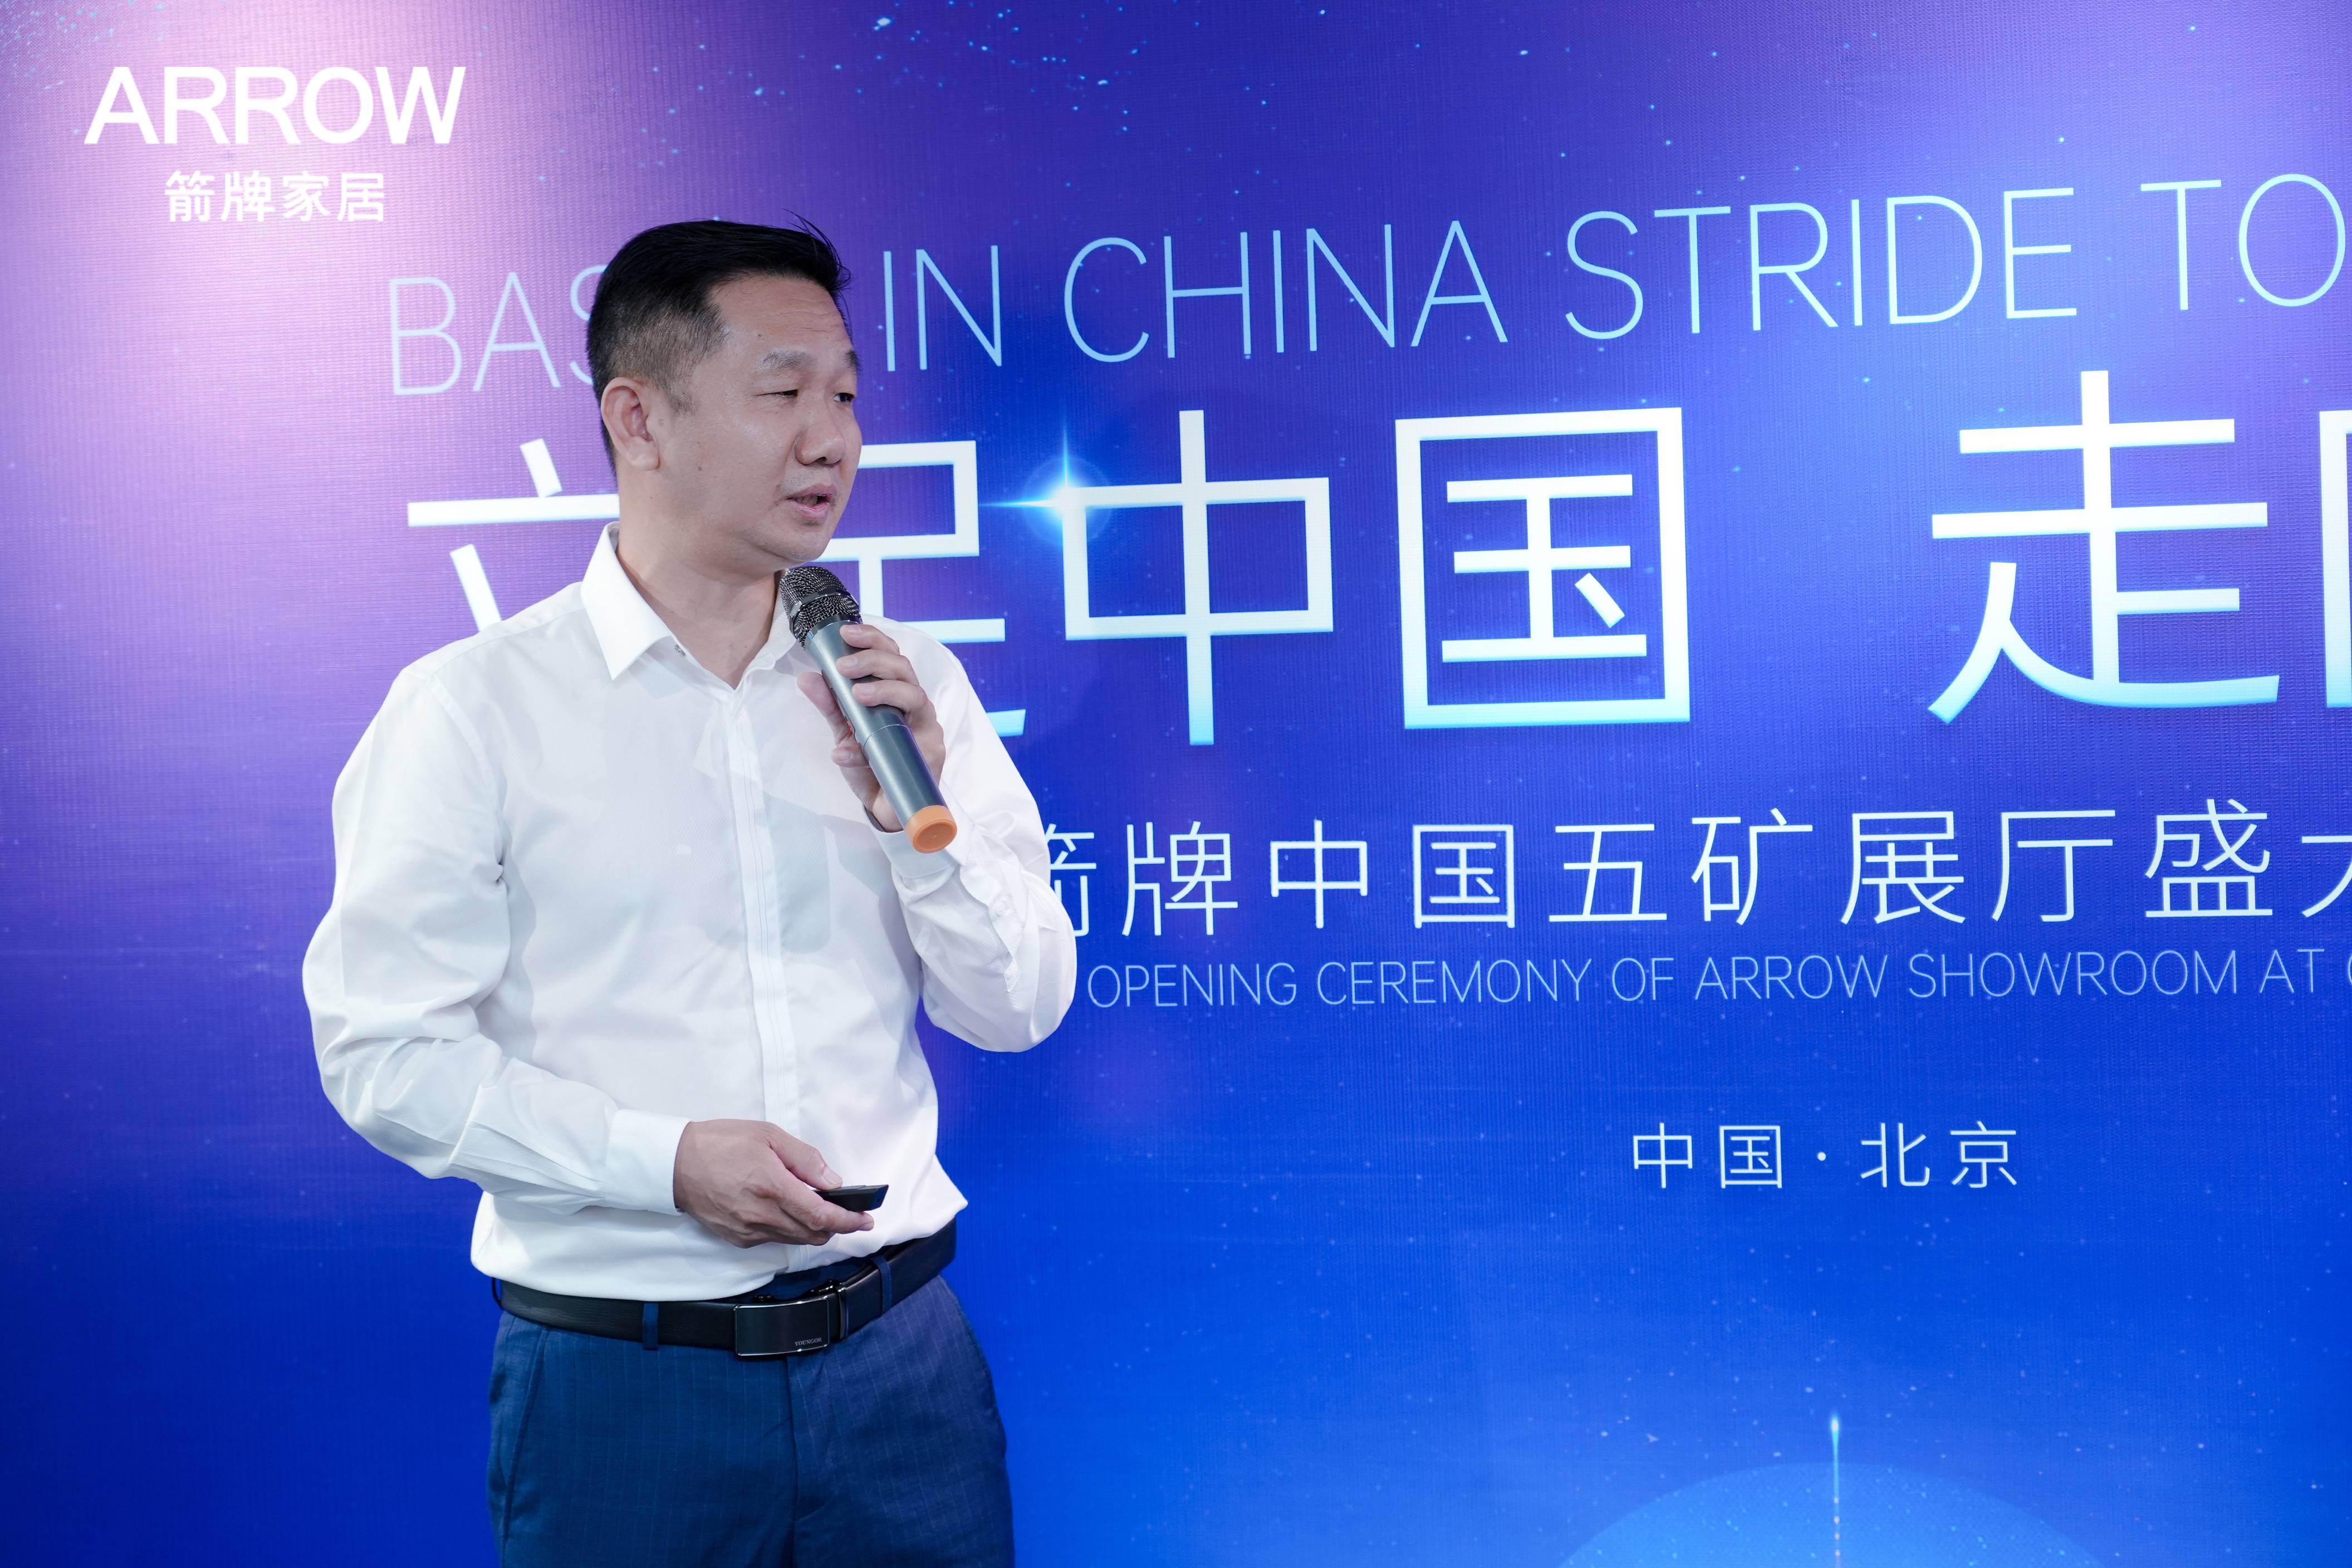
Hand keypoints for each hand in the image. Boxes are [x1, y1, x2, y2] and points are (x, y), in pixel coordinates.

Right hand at [672, 1119, 875, 1248]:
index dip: (848, 1222)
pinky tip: (789, 1213)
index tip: (865, 1220)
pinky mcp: (737, 1238)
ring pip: (795, 1239)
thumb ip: (804, 1159)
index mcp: (772, 1186)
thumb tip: (832, 1182)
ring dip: (814, 1230)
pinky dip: (789, 1230)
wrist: (674, 1164)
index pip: (820, 1215)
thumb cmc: (720, 1143)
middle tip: (849, 1215)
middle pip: (812, 1234)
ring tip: (821, 1211)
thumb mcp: (768, 1136)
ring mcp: (748, 1231)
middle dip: (836, 1227)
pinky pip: (773, 1239)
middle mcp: (761, 1215)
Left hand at [795, 622, 947, 832]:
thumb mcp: (844, 732)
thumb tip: (807, 677)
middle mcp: (916, 706)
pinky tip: (849, 749)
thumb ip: (830, 706)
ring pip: (915, 694)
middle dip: (875, 660)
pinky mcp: (931, 754)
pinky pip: (911, 739)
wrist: (886, 808)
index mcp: (897, 693)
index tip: (845, 633)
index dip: (873, 639)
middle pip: (905, 669)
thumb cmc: (871, 765)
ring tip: (856, 694)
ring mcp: (926, 729)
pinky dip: (877, 744)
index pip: (891, 655)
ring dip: (885, 690)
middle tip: (845, 665)